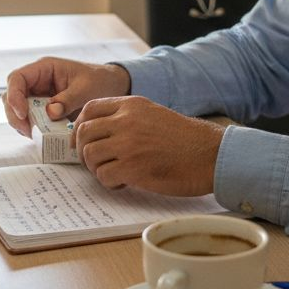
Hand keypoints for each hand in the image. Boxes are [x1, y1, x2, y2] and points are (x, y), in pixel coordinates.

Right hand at [2, 57, 130, 136]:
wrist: (112, 87)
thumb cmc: (99, 81)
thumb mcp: (86, 89)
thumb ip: (68, 100)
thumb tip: (50, 113)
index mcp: (44, 68)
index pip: (17, 79)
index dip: (14, 96)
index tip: (22, 114)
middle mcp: (37, 81)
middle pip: (12, 97)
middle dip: (15, 115)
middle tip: (28, 131)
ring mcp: (39, 96)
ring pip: (18, 110)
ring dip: (23, 124)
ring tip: (36, 136)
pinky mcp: (43, 110)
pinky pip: (31, 120)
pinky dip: (33, 129)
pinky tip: (42, 137)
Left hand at [73, 96, 223, 196]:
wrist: (209, 155)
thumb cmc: (184, 139)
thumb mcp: (153, 115)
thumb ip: (126, 118)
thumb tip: (96, 132)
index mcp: (132, 105)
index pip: (89, 109)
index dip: (80, 126)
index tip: (82, 140)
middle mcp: (126, 121)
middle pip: (84, 132)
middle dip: (83, 150)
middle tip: (94, 162)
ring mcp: (128, 144)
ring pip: (90, 155)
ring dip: (96, 168)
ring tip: (114, 173)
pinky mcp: (132, 168)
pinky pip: (103, 176)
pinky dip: (109, 182)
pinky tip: (124, 182)